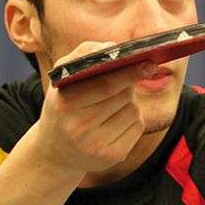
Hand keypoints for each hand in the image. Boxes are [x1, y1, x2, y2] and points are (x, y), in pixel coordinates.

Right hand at [36, 41, 155, 173]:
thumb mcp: (63, 79)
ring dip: (129, 102)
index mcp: (65, 103)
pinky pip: (137, 127)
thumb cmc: (64, 105)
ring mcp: (96, 145)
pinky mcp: (112, 157)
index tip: (149, 63)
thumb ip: (84, 54)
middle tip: (126, 79)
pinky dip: (133, 119)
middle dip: (128, 84)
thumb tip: (112, 47)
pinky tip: (116, 122)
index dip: (129, 73)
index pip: (105, 85)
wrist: (55, 152)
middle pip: (123, 96)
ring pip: (133, 111)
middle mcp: (79, 127)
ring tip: (111, 106)